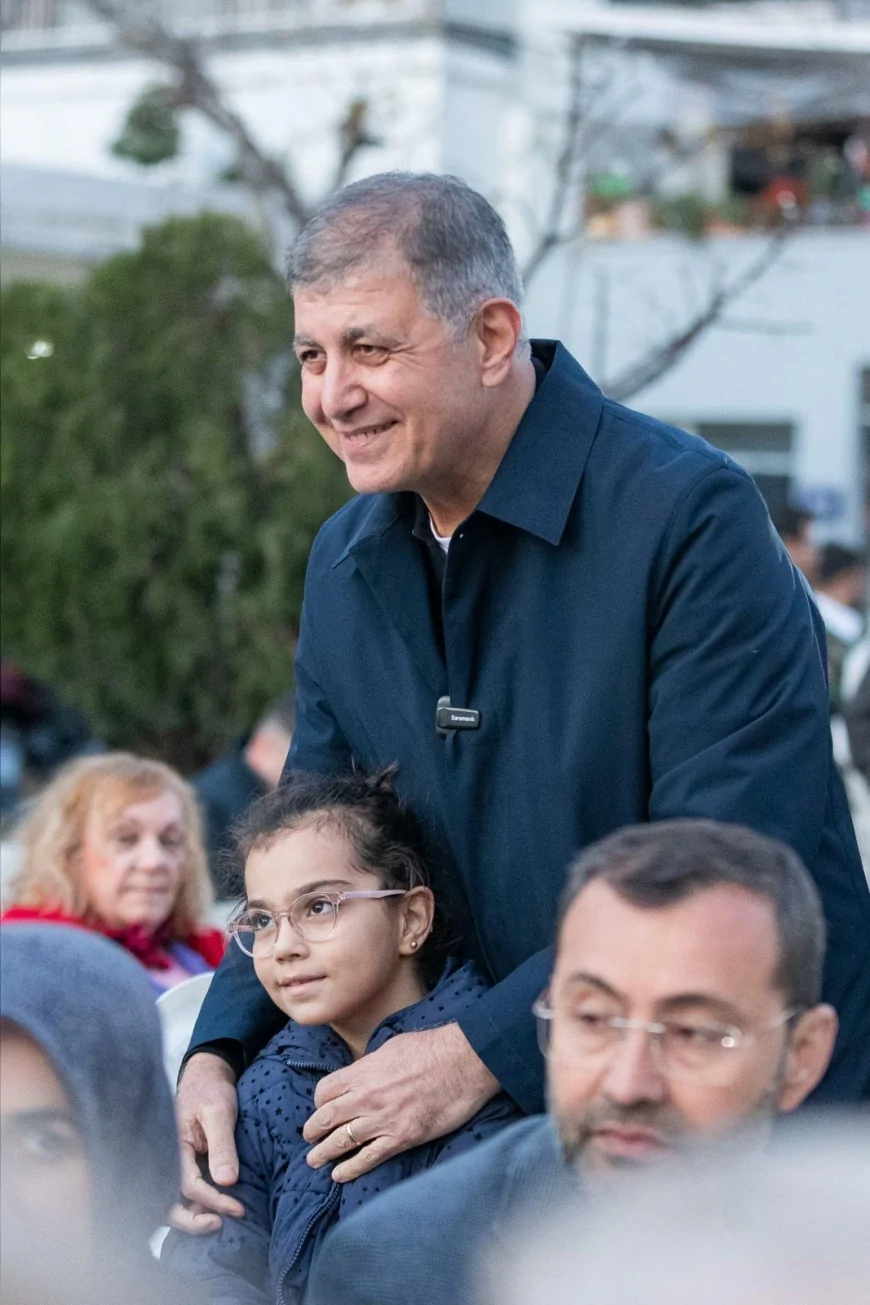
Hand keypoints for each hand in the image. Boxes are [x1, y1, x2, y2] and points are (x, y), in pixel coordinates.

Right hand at [168, 1052, 245, 1233]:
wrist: (206, 1075)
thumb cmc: (210, 1089)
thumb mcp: (219, 1111)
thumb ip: (222, 1145)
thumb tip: (227, 1182)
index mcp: (172, 1146)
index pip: (188, 1186)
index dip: (213, 1201)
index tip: (238, 1208)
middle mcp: (167, 1159)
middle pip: (170, 1203)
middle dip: (193, 1221)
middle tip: (221, 1224)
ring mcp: (173, 1162)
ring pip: (174, 1201)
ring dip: (193, 1216)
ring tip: (219, 1221)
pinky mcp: (182, 1163)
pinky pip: (183, 1191)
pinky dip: (196, 1205)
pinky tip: (214, 1209)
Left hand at [303, 1023, 498, 1182]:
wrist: (465, 1061)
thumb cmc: (433, 1048)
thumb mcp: (392, 1046)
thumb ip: (372, 1064)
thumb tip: (364, 1073)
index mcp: (363, 1071)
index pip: (325, 1091)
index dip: (319, 1103)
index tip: (320, 1109)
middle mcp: (367, 1097)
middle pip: (326, 1118)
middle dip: (313, 1131)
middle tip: (308, 1138)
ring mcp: (383, 1119)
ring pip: (342, 1141)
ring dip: (324, 1153)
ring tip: (314, 1161)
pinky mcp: (402, 1138)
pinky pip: (369, 1158)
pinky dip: (351, 1169)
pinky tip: (340, 1174)